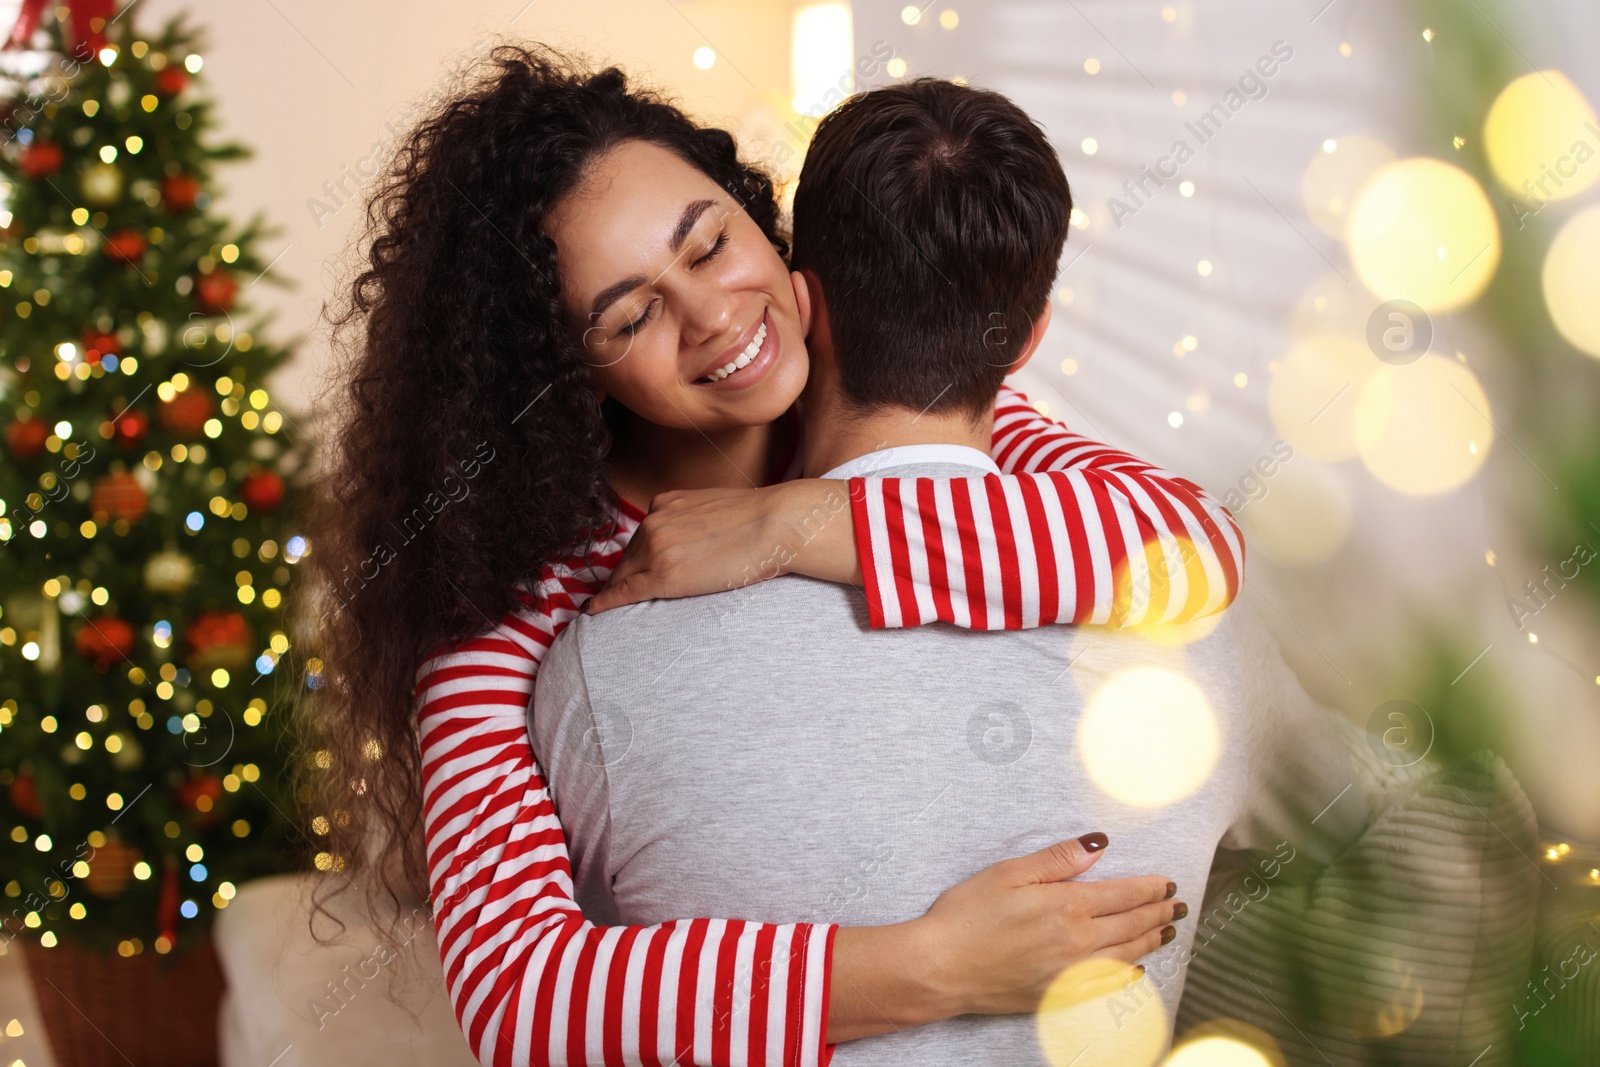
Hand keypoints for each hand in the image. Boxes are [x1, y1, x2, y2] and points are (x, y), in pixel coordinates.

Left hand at [585, 480, 860, 613]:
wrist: (776, 524)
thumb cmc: (760, 518)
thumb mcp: (716, 505)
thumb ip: (695, 518)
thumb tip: (697, 538)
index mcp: (665, 502)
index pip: (642, 535)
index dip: (636, 556)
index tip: (630, 570)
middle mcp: (654, 521)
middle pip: (628, 556)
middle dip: (623, 574)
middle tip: (615, 594)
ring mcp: (656, 548)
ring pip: (624, 575)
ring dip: (617, 589)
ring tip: (607, 606)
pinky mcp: (663, 575)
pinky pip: (624, 592)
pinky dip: (605, 602)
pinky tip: (593, 611)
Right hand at [916, 834, 1178, 1015]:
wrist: (941, 968)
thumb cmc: (967, 916)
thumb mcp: (1009, 873)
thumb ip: (1057, 859)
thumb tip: (1097, 844)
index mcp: (1067, 906)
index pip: (1123, 894)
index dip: (1150, 888)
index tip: (1166, 882)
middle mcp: (1078, 942)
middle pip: (1131, 925)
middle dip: (1158, 912)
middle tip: (1177, 905)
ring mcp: (1071, 973)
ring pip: (1126, 956)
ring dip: (1150, 941)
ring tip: (1166, 931)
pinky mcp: (1059, 995)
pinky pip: (1105, 985)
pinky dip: (1126, 975)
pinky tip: (1134, 970)